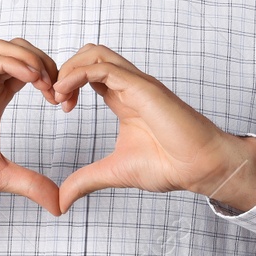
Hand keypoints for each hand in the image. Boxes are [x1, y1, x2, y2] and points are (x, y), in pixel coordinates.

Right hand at [0, 38, 65, 215]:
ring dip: (33, 59)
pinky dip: (13, 62)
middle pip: (23, 50)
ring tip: (48, 85)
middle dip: (49, 64)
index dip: (54, 79)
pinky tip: (31, 78)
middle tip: (62, 94)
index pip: (31, 70)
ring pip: (6, 48)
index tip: (67, 106)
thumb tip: (59, 205)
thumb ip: (29, 183)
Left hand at [51, 44, 255, 213]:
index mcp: (123, 98)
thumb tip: (60, 202)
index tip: (59, 107)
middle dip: (64, 69)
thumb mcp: (114, 172)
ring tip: (58, 95)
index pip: (89, 72)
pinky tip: (66, 95)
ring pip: (95, 53)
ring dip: (69, 68)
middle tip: (55, 99)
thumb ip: (85, 181)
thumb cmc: (168, 166)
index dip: (67, 83)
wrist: (200, 167)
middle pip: (89, 54)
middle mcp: (129, 85)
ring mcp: (137, 83)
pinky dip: (78, 74)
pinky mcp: (143, 87)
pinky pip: (105, 68)